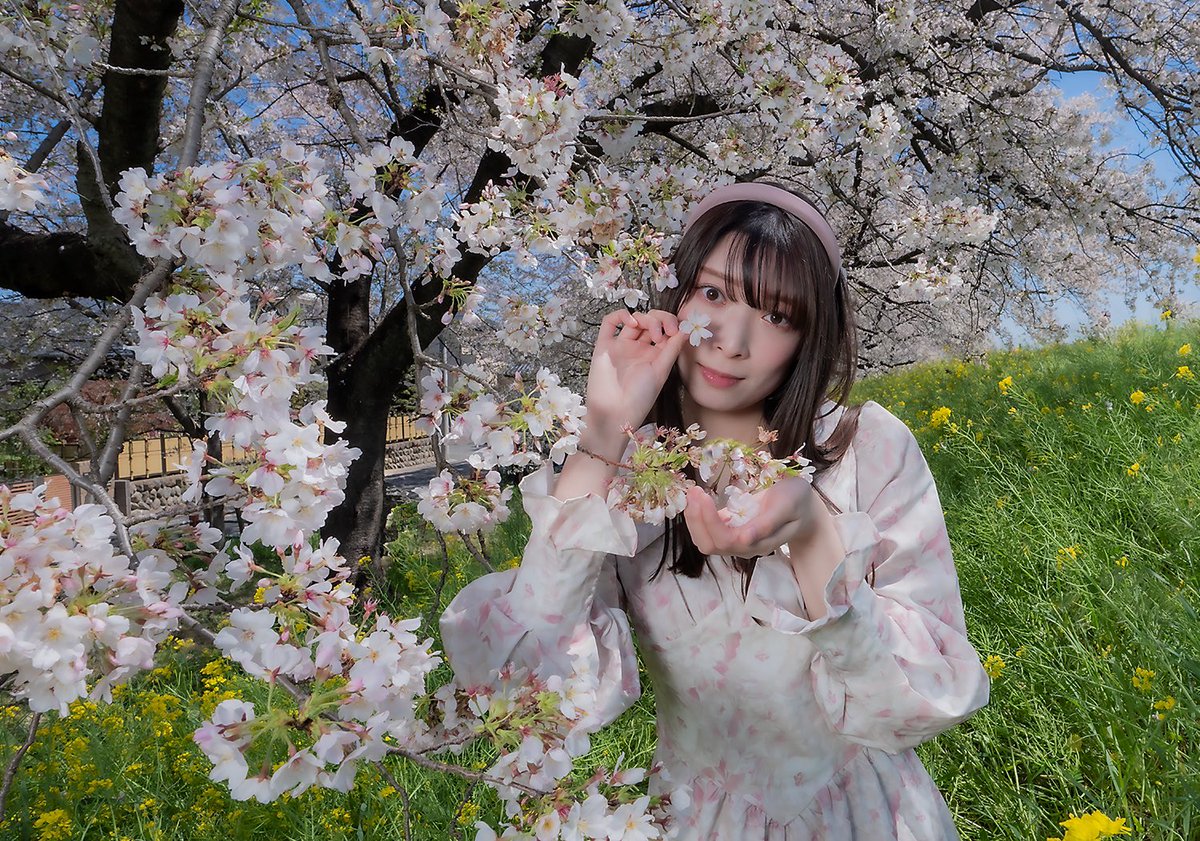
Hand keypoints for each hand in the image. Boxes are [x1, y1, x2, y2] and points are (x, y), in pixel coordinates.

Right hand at [582, 309, 688, 450]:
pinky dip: (621, 315)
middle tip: (663, 333)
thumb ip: (672, 349)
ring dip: (645, 318)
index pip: (665, 330)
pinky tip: (632, 322)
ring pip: (634, 320)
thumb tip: (686, 328)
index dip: (672, 324)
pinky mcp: (605, 346)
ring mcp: (621, 346)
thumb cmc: (640, 398)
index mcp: (655, 355)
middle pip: (650, 322)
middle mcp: (638, 349)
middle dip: (660, 320)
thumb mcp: (661, 371)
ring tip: (651, 333)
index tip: (676, 331)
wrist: (615, 412)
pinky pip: (609, 323)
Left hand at [683, 477, 822, 557]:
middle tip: (694, 490)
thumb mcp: (786, 505)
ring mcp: (737, 542)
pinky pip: (708, 532)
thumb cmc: (797, 502)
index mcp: (759, 543)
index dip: (709, 520)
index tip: (703, 494)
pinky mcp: (732, 533)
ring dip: (694, 519)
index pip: (725, 540)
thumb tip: (744, 540)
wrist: (804, 507)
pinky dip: (698, 517)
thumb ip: (767, 523)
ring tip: (693, 492)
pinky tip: (698, 499)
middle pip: (710, 544)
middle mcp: (745, 548)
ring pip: (706, 540)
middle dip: (696, 519)